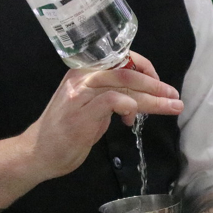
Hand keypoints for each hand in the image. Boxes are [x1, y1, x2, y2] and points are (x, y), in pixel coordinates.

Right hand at [22, 51, 181, 179]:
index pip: (120, 59)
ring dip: (152, 97)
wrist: (37, 153)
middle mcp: (81, 77)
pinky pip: (111, 101)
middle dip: (155, 84)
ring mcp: (80, 94)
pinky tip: (134, 117)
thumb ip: (110, 98)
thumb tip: (138, 98)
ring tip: (172, 106)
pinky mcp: (81, 113)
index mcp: (84, 71)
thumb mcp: (90, 108)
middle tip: (174, 96)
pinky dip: (129, 105)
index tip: (159, 83)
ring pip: (124, 85)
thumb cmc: (65, 132)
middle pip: (127, 72)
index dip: (144, 68)